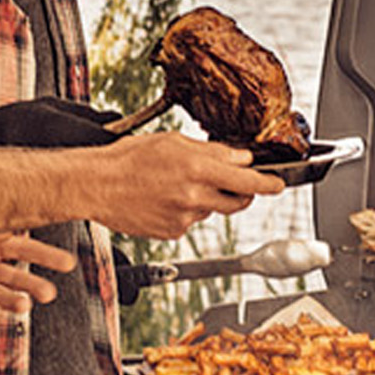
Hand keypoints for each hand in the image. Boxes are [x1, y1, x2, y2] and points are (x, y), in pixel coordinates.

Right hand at [86, 133, 283, 239]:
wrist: (95, 185)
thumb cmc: (127, 158)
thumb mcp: (172, 141)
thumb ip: (211, 151)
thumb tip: (239, 158)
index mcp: (197, 169)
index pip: (248, 181)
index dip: (269, 184)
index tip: (279, 184)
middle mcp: (194, 196)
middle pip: (237, 201)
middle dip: (242, 192)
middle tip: (232, 182)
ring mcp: (183, 218)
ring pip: (211, 210)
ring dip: (206, 199)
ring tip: (177, 184)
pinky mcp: (172, 232)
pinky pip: (190, 222)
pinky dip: (185, 211)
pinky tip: (164, 198)